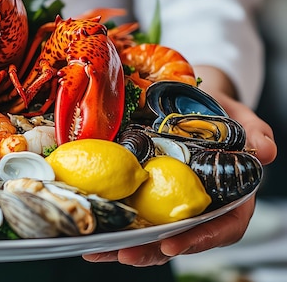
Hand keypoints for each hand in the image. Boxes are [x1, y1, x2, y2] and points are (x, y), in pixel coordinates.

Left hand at [83, 67, 275, 265]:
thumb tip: (263, 151)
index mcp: (231, 197)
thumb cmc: (220, 113)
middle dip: (150, 250)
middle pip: (179, 237)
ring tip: (98, 249)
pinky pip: (133, 212)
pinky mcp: (148, 193)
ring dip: (125, 244)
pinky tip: (92, 230)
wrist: (194, 101)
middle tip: (125, 253)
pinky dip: (114, 224)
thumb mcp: (241, 119)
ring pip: (152, 232)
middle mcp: (200, 206)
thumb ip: (255, 134)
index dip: (199, 239)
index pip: (221, 227)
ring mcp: (171, 201)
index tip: (172, 244)